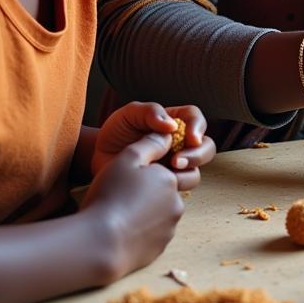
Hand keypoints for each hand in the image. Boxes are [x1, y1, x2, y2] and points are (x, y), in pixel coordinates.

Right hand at [81, 134, 184, 281]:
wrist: (98, 246)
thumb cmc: (109, 197)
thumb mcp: (127, 159)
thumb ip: (150, 144)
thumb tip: (168, 136)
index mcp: (171, 180)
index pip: (165, 172)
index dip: (145, 175)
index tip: (126, 182)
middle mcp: (177, 204)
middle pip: (163, 194)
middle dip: (147, 195)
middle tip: (121, 199)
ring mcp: (169, 230)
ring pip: (159, 216)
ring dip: (144, 215)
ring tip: (118, 217)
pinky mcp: (159, 250)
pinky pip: (152, 236)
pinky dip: (140, 234)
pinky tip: (120, 233)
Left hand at [92, 102, 214, 189]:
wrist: (97, 158)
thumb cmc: (116, 131)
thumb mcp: (129, 114)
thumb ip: (150, 112)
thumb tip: (172, 126)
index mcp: (175, 121)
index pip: (195, 118)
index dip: (198, 127)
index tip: (190, 138)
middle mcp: (181, 144)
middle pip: (206, 146)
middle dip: (198, 155)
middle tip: (178, 162)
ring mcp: (175, 166)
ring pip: (195, 171)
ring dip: (186, 175)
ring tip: (166, 177)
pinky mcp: (166, 185)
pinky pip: (178, 191)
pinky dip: (172, 191)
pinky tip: (156, 189)